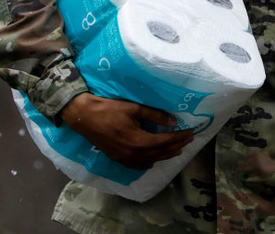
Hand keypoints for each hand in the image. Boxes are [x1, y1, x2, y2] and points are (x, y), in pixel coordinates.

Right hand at [60, 93, 193, 169]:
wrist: (83, 116)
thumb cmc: (108, 109)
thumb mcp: (133, 108)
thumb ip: (154, 115)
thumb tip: (173, 121)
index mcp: (139, 141)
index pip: (166, 142)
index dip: (180, 137)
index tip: (191, 132)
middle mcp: (134, 154)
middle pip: (161, 153)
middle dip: (176, 146)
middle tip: (188, 139)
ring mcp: (125, 159)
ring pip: (151, 160)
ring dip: (165, 155)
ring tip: (176, 149)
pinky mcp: (118, 159)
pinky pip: (138, 165)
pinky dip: (149, 162)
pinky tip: (153, 159)